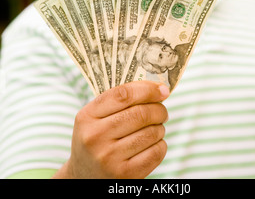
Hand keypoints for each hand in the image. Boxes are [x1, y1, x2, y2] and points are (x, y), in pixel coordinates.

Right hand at [53, 81, 169, 178]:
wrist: (83, 175)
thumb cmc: (96, 138)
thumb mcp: (95, 116)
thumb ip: (119, 100)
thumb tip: (158, 89)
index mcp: (87, 116)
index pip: (123, 95)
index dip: (147, 89)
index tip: (162, 90)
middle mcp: (96, 137)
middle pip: (140, 114)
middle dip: (159, 109)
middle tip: (162, 111)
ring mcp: (109, 158)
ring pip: (151, 133)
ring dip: (160, 128)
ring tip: (156, 128)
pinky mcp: (124, 174)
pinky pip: (155, 153)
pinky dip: (161, 145)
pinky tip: (154, 144)